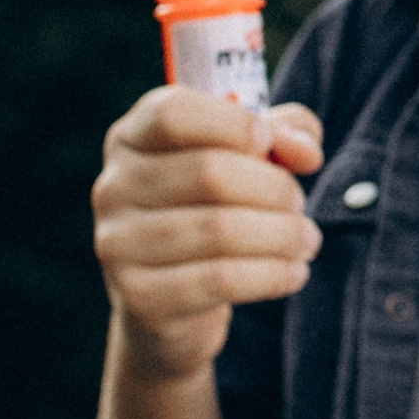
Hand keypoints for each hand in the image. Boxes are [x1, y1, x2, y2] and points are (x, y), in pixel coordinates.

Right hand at [91, 88, 325, 384]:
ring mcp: (118, 245)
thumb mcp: (246, 159)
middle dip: (274, 188)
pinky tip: (293, 272)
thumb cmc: (212, 210)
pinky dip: (271, 274)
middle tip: (299, 205)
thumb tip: (305, 151)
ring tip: (305, 240)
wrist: (168, 304)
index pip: (172, 113)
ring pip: (220, 230)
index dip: (233, 123)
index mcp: (130, 139)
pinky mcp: (138, 297)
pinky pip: (220, 280)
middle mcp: (113, 187)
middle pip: (210, 172)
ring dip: (281, 235)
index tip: (269, 142)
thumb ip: (281, 134)